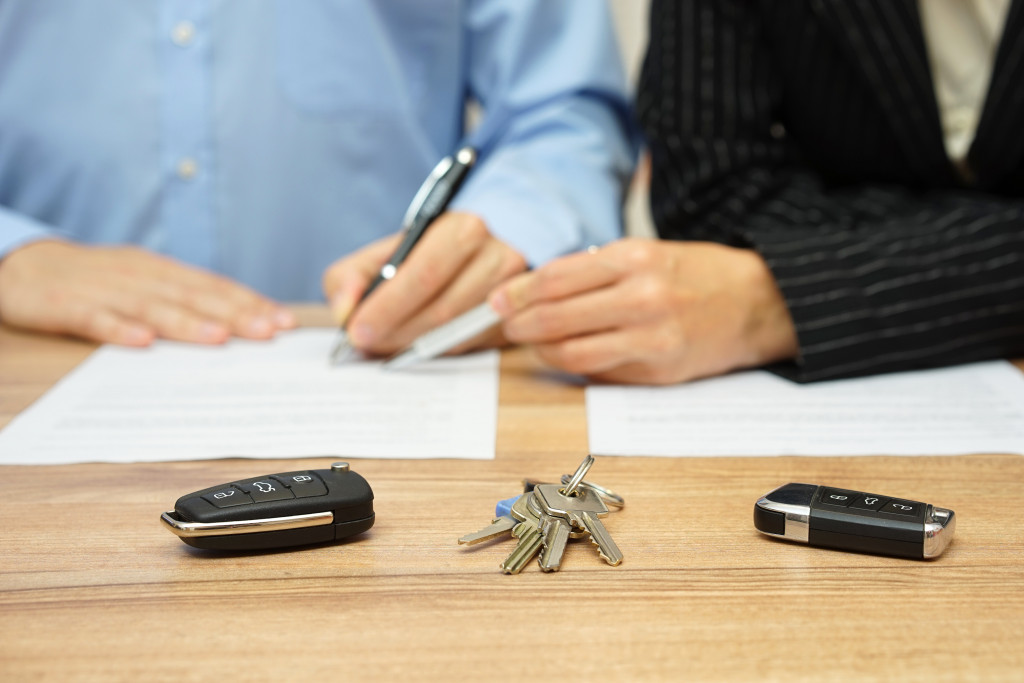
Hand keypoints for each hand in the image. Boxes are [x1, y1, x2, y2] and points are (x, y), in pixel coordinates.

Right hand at [0, 241, 295, 345]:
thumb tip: (236, 322)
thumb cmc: (96, 278)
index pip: (215, 287)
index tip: (284, 321)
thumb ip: (185, 299)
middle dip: (235, 313)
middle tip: (270, 331)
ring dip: (189, 323)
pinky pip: (96, 319)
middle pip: (193, 296)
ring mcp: (105, 291)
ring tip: (221, 337)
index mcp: (161, 271)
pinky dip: (119, 329)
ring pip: (153, 307)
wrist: (23, 264)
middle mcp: (141, 277)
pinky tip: (142, 342)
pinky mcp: (68, 305)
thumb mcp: (144, 281)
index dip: (251, 303)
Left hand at [322, 212, 526, 354]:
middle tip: (368, 344)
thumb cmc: (414, 262)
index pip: (424, 273)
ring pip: (458, 330)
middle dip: (398, 331)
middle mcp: (497, 254)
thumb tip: (345, 310)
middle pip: (444, 307)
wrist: (463, 264)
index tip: (358, 331)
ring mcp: (511, 290)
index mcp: (461, 229)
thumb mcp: (375, 260)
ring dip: (415, 344)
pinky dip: (437, 350)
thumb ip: (348, 280)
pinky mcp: (513, 318)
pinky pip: (471, 344)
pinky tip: (413, 345)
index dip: (388, 306)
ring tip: (386, 345)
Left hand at [487, 238, 797, 383]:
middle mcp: (642, 299)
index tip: (499, 299)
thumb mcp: (648, 252)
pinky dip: (575, 364)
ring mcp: (651, 340)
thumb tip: (534, 288)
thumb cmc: (698, 275)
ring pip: (571, 352)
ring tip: (531, 343)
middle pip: (555, 317)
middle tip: (505, 324)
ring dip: (541, 350)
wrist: (759, 303)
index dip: (518, 292)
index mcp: (636, 259)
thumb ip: (594, 269)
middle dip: (519, 323)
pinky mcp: (657, 372)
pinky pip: (600, 371)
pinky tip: (566, 354)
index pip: (556, 279)